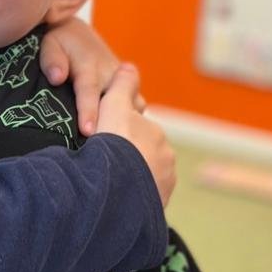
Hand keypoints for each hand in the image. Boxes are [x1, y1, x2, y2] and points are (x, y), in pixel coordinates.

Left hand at [41, 18, 141, 136]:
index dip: (89, 112)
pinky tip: (124, 142)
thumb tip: (57, 77)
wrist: (78, 33)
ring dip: (128, 125)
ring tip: (118, 147)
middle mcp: (111, 76)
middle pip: (119, 106)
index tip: (88, 131)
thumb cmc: (60, 43)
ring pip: (134, 108)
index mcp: (89, 68)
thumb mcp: (50, 45)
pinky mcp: (130, 89)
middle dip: (115, 127)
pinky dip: (133, 123)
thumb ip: (52, 60)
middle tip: (108, 151)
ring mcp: (123, 83)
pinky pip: (137, 109)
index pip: (90, 92)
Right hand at [94, 64, 175, 206]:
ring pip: (145, 179)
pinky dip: (134, 200)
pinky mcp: (158, 206)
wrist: (118, 187)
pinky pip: (144, 200)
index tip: (105, 144)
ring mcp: (164, 184)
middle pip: (143, 157)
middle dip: (130, 161)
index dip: (120, 136)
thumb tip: (130, 66)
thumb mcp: (113, 105)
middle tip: (105, 168)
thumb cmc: (114, 143)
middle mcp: (165, 158)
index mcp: (155, 134)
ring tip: (109, 188)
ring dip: (132, 182)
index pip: (138, 132)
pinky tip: (117, 203)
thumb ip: (122, 85)